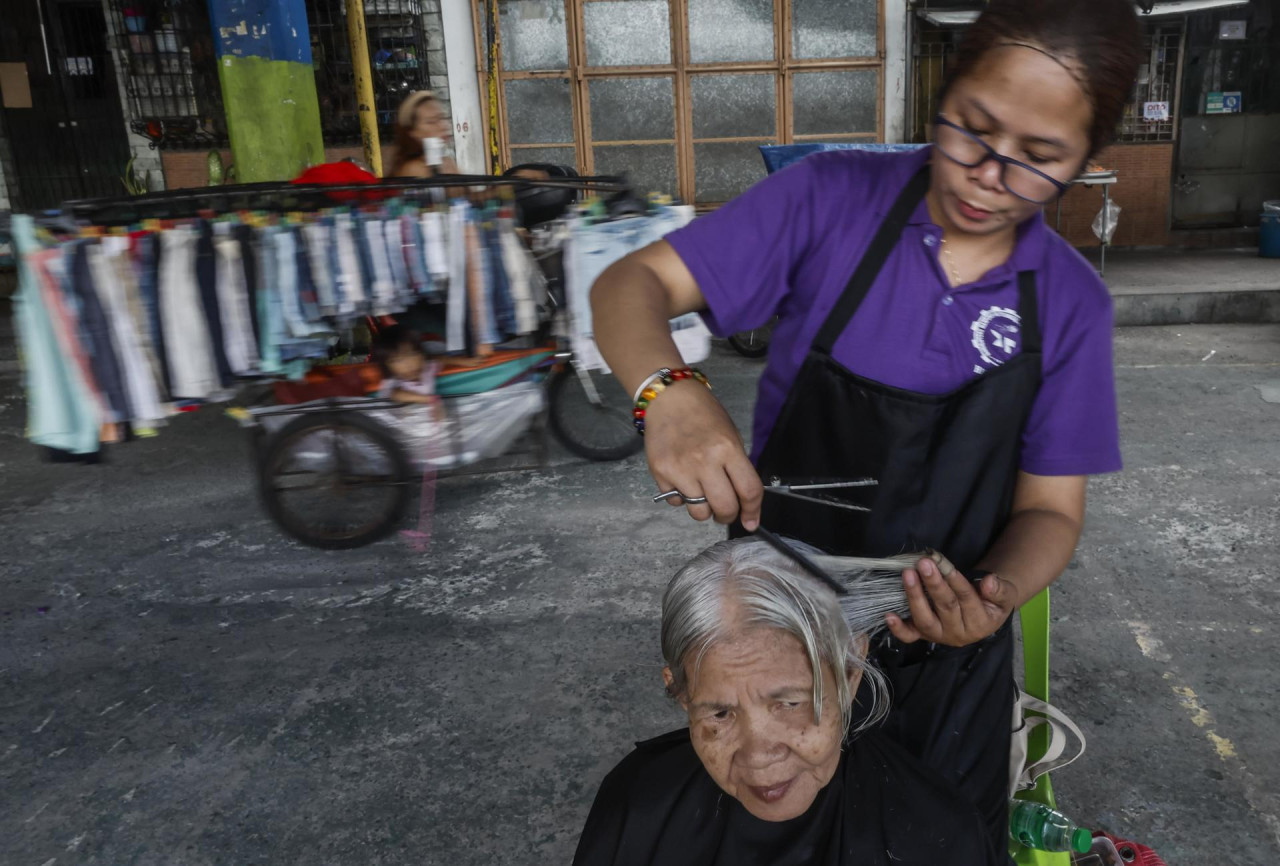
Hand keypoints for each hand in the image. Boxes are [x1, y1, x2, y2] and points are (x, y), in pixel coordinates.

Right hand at [644, 380, 762, 528]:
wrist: (670, 398)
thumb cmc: (703, 414)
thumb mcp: (730, 436)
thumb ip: (737, 468)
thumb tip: (744, 500)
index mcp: (727, 449)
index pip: (749, 490)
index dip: (753, 511)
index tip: (751, 521)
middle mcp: (704, 461)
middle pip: (724, 507)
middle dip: (728, 516)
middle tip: (726, 512)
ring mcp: (680, 469)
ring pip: (699, 512)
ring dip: (704, 510)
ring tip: (703, 495)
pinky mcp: (660, 472)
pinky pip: (675, 502)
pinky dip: (681, 498)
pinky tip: (683, 481)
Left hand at [884, 557, 1017, 646]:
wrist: (984, 613)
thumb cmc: (992, 601)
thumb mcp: (1005, 595)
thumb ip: (999, 590)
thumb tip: (989, 582)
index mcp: (980, 623)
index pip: (966, 599)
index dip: (955, 582)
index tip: (945, 565)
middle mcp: (959, 633)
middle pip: (944, 607)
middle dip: (933, 584)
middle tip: (924, 563)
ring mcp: (939, 635)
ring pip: (925, 619)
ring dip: (914, 596)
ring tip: (908, 574)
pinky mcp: (924, 635)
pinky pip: (910, 636)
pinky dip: (898, 628)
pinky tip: (889, 615)